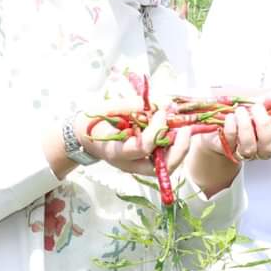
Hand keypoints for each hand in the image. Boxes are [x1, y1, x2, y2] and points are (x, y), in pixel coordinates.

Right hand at [75, 102, 189, 176]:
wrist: (85, 136)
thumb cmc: (94, 121)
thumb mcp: (106, 108)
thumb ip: (127, 105)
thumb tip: (150, 103)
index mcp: (116, 152)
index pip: (142, 148)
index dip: (156, 130)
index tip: (161, 112)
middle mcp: (130, 164)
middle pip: (161, 168)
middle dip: (179, 150)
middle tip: (185, 130)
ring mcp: (138, 165)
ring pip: (166, 167)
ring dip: (180, 149)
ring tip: (184, 129)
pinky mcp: (144, 161)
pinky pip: (164, 160)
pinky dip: (175, 148)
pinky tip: (177, 131)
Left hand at [199, 102, 270, 160]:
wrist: (220, 125)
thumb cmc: (244, 117)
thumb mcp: (258, 107)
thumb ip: (269, 102)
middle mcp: (261, 150)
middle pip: (270, 147)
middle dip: (264, 125)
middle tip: (257, 108)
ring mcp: (245, 153)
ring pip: (250, 146)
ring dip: (245, 124)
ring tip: (241, 110)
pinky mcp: (228, 150)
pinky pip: (232, 139)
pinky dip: (231, 125)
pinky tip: (230, 117)